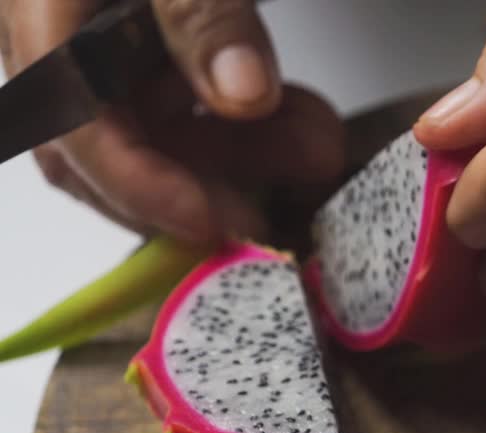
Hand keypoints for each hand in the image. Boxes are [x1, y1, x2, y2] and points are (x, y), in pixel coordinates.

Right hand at [0, 0, 343, 245]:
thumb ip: (201, 10)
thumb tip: (241, 98)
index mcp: (36, 8)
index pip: (76, 129)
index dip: (149, 191)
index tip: (224, 224)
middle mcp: (49, 28)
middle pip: (119, 142)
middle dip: (217, 170)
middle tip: (299, 175)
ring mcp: (89, 31)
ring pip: (156, 125)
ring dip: (239, 146)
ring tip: (315, 141)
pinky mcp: (133, 33)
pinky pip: (175, 93)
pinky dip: (236, 112)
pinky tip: (291, 114)